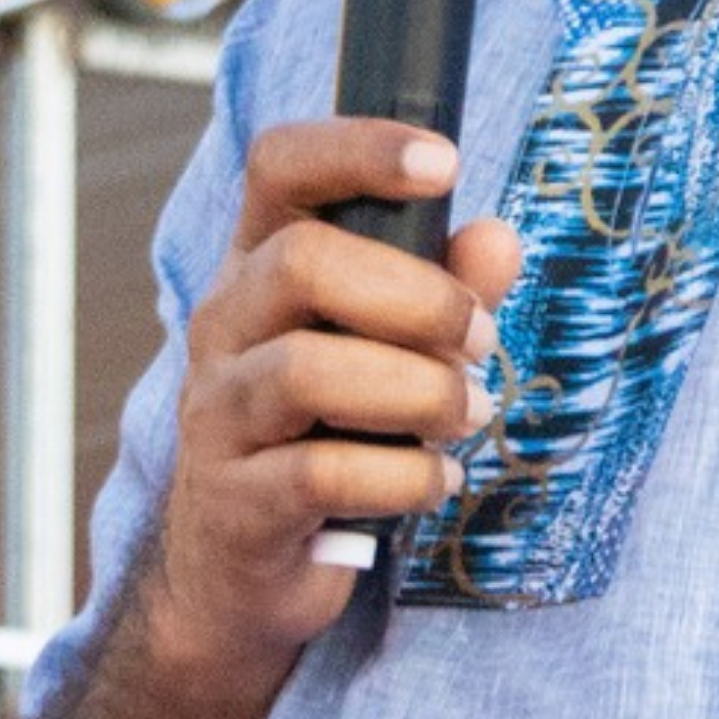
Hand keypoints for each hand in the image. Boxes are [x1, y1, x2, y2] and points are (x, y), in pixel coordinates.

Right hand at [129, 120, 521, 709]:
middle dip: (418, 298)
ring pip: (309, 371)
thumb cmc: (323, 434)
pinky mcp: (235, 501)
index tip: (443, 162)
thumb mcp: (387, 352)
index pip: (280, 165)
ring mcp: (218, 412)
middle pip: (302, 262)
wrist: (238, 571)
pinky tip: (437, 483)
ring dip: (419, 392)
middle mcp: (224, 323)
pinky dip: (405, 478)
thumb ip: (444, 293)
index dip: (357, 148)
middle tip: (479, 341)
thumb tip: (500, 240)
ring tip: (468, 415)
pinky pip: (322, 475)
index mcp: (259, 264)